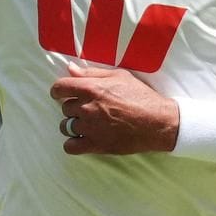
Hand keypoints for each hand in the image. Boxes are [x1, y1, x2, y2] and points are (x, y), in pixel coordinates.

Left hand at [49, 63, 178, 155]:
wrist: (157, 122)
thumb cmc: (141, 96)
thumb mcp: (119, 76)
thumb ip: (91, 72)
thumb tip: (70, 68)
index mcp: (91, 88)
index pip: (59, 88)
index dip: (58, 90)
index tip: (61, 93)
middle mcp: (87, 108)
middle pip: (64, 108)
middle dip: (73, 107)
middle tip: (88, 108)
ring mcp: (90, 128)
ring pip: (66, 126)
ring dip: (74, 124)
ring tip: (88, 124)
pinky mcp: (95, 145)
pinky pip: (70, 146)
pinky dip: (73, 143)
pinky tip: (83, 138)